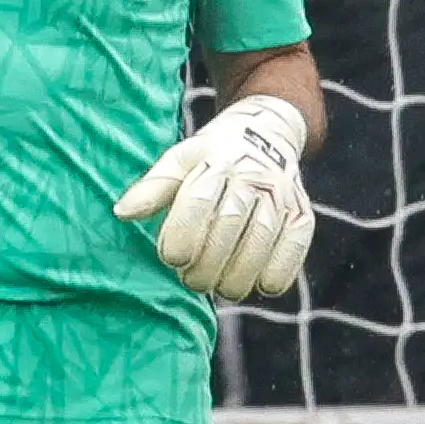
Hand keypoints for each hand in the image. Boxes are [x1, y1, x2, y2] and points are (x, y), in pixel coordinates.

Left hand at [115, 93, 313, 298]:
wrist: (266, 134)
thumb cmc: (211, 156)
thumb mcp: (180, 159)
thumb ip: (153, 188)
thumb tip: (122, 212)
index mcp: (216, 160)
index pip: (198, 199)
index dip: (183, 234)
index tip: (171, 258)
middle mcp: (252, 175)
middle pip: (229, 224)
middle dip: (207, 263)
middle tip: (192, 281)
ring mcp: (281, 195)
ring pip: (262, 239)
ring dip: (239, 274)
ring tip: (221, 289)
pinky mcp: (302, 214)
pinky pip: (295, 246)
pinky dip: (278, 272)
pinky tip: (259, 286)